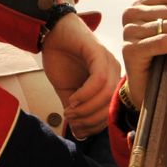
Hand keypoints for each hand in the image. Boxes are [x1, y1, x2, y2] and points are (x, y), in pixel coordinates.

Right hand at [41, 12, 121, 138]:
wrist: (51, 32)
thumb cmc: (61, 57)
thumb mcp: (67, 90)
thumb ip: (75, 110)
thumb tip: (79, 133)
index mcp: (110, 82)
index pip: (110, 111)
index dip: (95, 125)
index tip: (78, 130)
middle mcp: (114, 72)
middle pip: (110, 105)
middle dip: (91, 119)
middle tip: (73, 120)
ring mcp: (109, 62)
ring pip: (106, 94)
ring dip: (87, 107)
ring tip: (70, 110)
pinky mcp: (99, 53)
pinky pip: (99, 80)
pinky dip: (86, 93)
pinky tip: (73, 98)